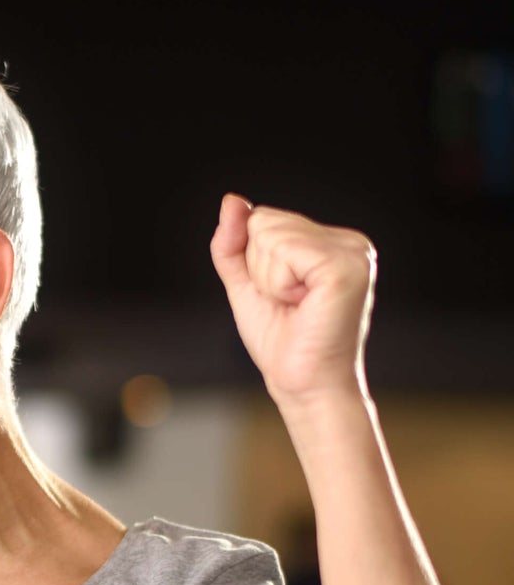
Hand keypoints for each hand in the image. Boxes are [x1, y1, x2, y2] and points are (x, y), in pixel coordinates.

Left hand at [210, 195, 375, 407]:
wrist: (301, 383)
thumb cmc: (281, 340)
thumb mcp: (247, 284)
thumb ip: (234, 244)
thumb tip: (232, 201)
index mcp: (332, 242)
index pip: (265, 219)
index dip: (256, 263)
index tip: (283, 296)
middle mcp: (349, 241)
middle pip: (265, 222)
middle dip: (259, 269)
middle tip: (289, 303)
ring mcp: (352, 251)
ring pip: (270, 235)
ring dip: (269, 279)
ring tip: (296, 305)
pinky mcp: (345, 266)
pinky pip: (284, 251)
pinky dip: (278, 284)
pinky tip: (303, 304)